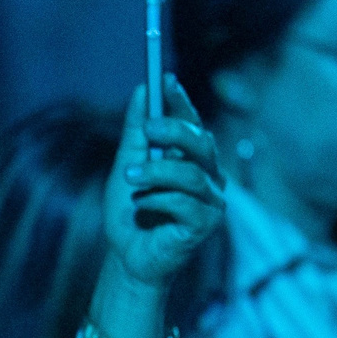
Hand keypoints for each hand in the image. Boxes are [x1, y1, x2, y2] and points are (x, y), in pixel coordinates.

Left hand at [105, 77, 224, 287]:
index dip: (180, 101)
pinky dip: (157, 200)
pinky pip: (185, 203)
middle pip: (201, 142)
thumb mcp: (125, 165)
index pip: (192, 123)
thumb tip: (141, 91)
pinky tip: (141, 206)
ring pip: (190, 174)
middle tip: (148, 128)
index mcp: (191, 159)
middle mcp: (208, 176)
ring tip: (129, 179)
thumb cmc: (130, 213)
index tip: (164, 80)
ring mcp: (211, 201)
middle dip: (174, 131)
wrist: (127, 257)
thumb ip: (134, 132)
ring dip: (156, 172)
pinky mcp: (206, 225)